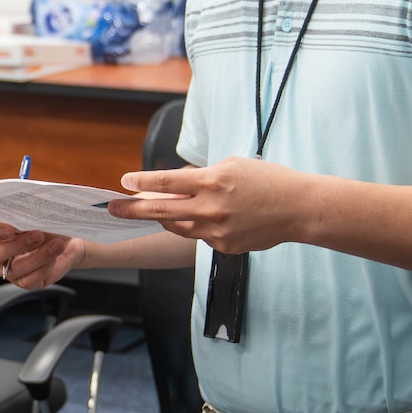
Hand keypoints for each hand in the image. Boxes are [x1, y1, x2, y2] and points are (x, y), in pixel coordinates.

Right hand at [0, 220, 84, 288]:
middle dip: (17, 245)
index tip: (10, 229)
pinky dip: (44, 268)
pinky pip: (29, 280)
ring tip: (56, 245)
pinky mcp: (26, 281)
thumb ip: (27, 217)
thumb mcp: (38, 217)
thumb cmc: (48, 224)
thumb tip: (27, 218)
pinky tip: (55, 258)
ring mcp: (10, 269)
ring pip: (15, 268)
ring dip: (38, 256)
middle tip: (38, 235)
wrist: (67, 240)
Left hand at [106, 158, 311, 254]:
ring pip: (177, 226)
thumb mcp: (232, 166)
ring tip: (152, 211)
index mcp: (213, 181)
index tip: (124, 182)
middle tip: (113, 208)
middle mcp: (211, 208)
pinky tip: (201, 218)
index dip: (141, 182)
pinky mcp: (224, 247)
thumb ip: (201, 176)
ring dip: (163, 219)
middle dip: (132, 209)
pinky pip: (198, 236)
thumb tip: (175, 186)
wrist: (298, 208)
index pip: (166, 182)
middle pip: (161, 210)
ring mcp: (217, 230)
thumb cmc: (268, 181)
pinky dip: (194, 226)